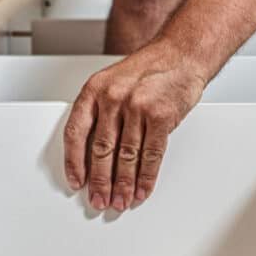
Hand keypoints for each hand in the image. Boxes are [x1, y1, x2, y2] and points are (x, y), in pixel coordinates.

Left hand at [64, 42, 206, 211]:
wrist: (180, 54)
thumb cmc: (148, 69)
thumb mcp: (113, 82)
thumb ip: (101, 112)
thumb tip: (94, 154)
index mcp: (95, 90)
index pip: (76, 132)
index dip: (74, 162)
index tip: (77, 181)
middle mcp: (113, 97)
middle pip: (101, 150)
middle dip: (100, 181)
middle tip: (99, 199)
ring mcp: (137, 107)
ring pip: (126, 157)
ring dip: (123, 184)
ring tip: (120, 201)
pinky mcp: (161, 116)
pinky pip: (151, 155)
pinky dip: (146, 177)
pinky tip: (142, 189)